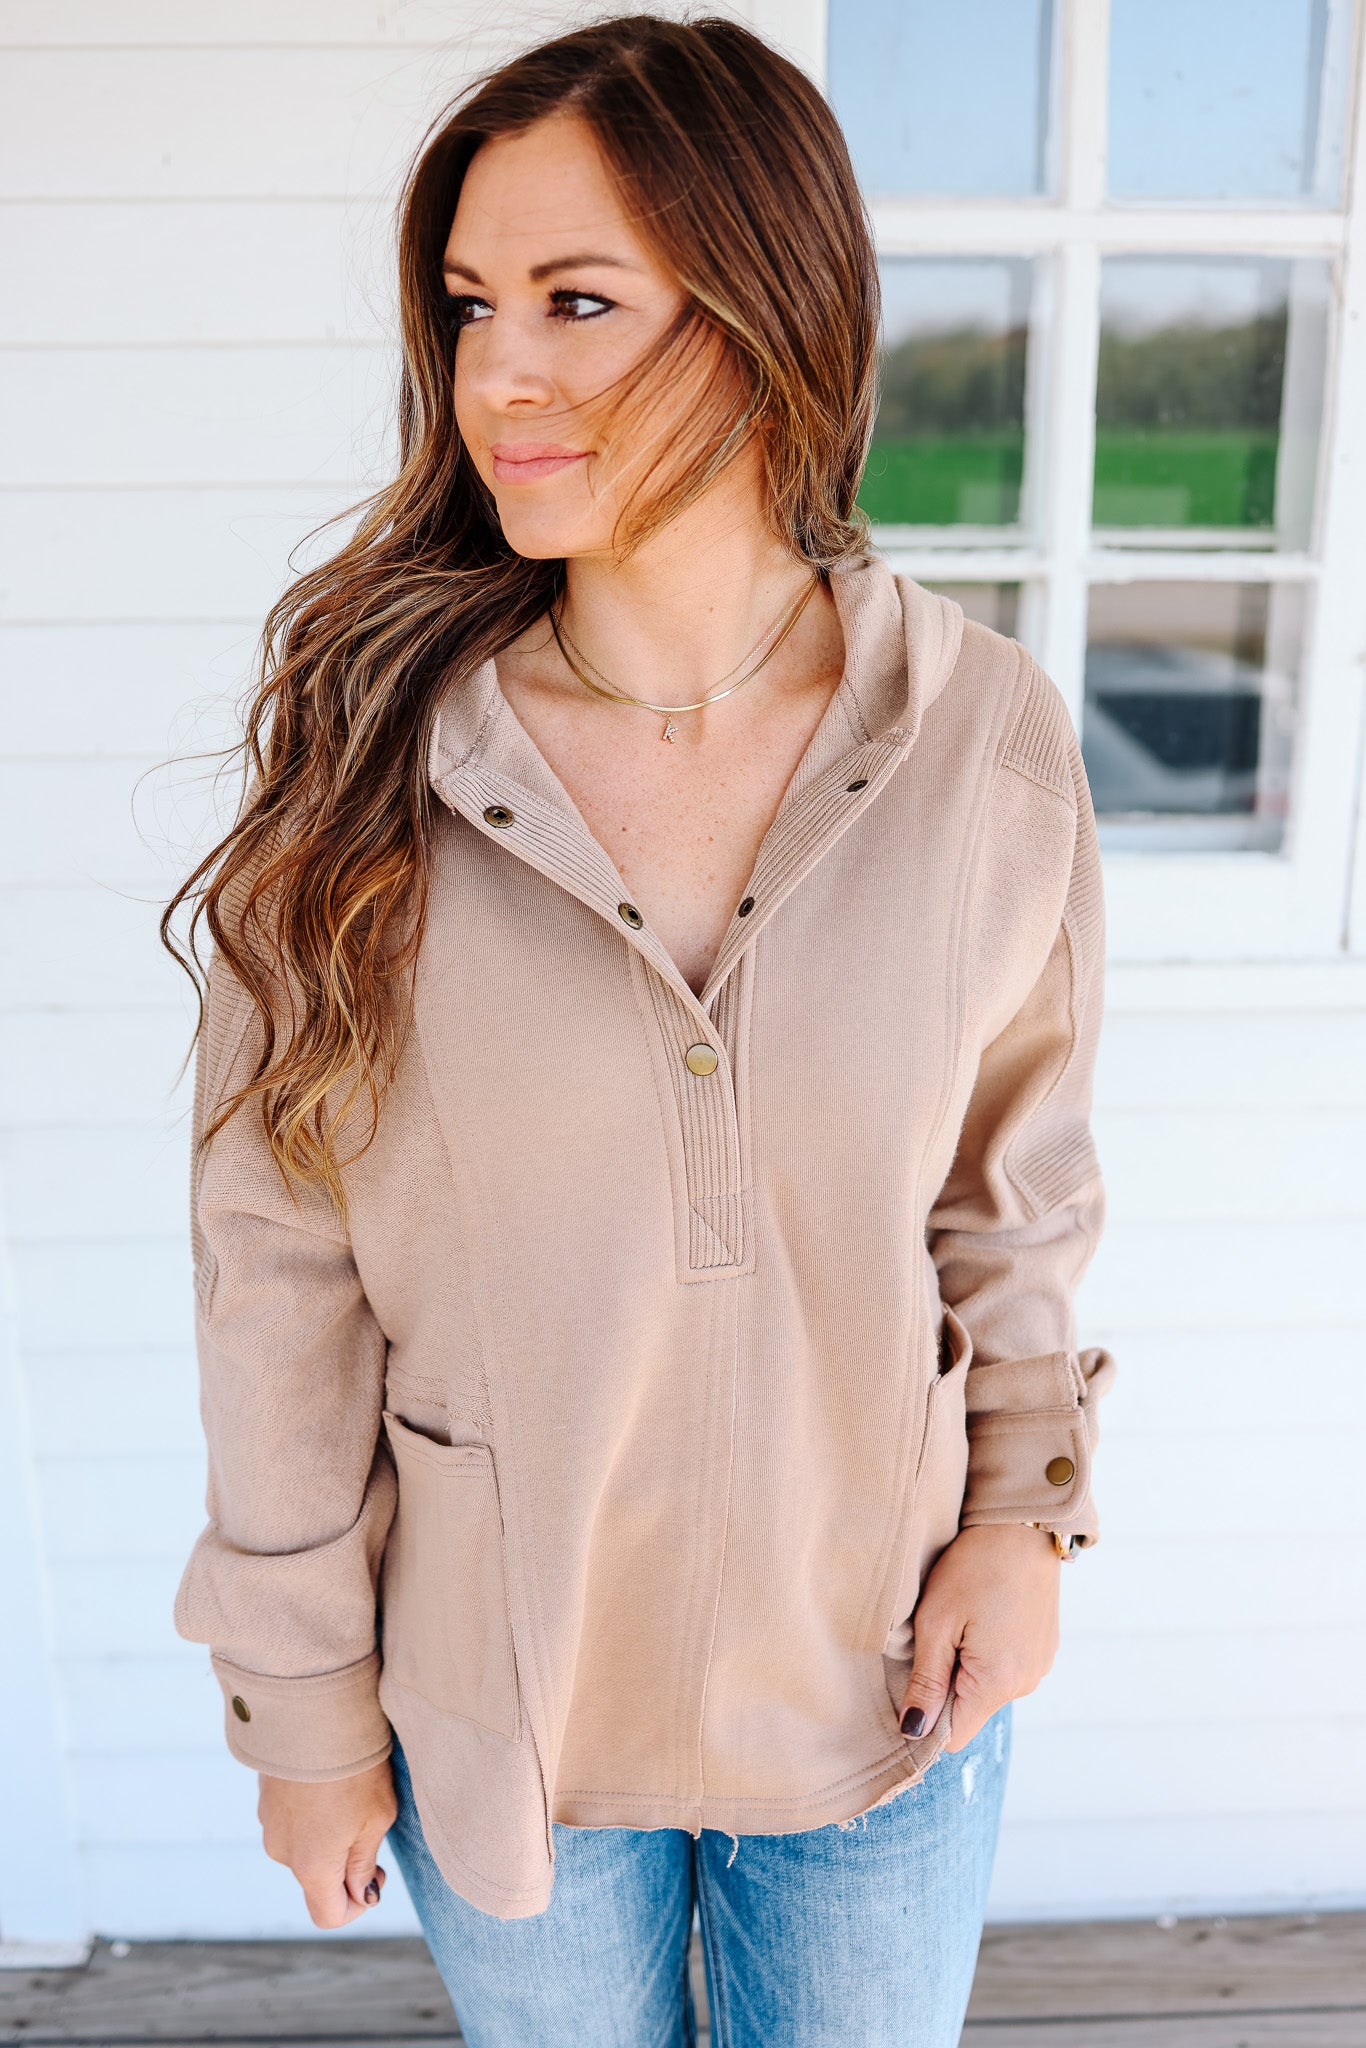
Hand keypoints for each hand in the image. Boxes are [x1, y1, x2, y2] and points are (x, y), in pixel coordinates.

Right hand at [258, 1758, 397, 1927]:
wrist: (314, 1711)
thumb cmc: (354, 1766)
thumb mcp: (376, 1817)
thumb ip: (363, 1864)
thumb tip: (361, 1895)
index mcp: (312, 1866)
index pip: (328, 1916)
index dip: (357, 1907)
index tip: (376, 1873)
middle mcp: (283, 1853)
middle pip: (317, 1880)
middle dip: (345, 1865)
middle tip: (369, 1825)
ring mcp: (269, 1825)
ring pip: (304, 1849)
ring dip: (327, 1837)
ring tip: (348, 1795)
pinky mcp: (265, 1800)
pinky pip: (292, 1823)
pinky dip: (311, 1815)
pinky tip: (327, 1783)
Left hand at [899, 1523, 1061, 1751]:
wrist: (1022, 1525)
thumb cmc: (974, 1566)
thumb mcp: (936, 1621)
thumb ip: (926, 1681)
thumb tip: (914, 1730)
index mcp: (998, 1682)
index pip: (953, 1737)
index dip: (926, 1718)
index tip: (912, 1681)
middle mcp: (1026, 1683)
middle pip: (969, 1710)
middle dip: (945, 1685)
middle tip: (936, 1635)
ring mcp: (1039, 1665)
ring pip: (987, 1688)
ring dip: (967, 1666)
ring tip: (962, 1619)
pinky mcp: (1043, 1647)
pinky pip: (1006, 1667)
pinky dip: (988, 1652)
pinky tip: (983, 1615)